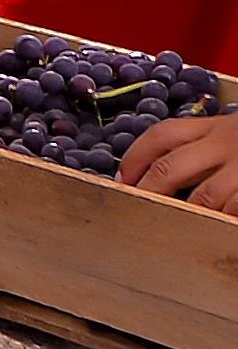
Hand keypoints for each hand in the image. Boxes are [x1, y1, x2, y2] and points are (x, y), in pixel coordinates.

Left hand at [120, 113, 237, 212]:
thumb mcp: (230, 135)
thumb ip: (202, 150)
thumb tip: (162, 176)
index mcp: (213, 127)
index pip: (162, 135)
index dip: (134, 158)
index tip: (121, 179)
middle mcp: (224, 141)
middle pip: (169, 166)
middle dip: (148, 190)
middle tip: (138, 208)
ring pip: (203, 195)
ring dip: (189, 211)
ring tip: (181, 221)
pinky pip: (233, 206)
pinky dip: (222, 216)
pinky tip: (219, 219)